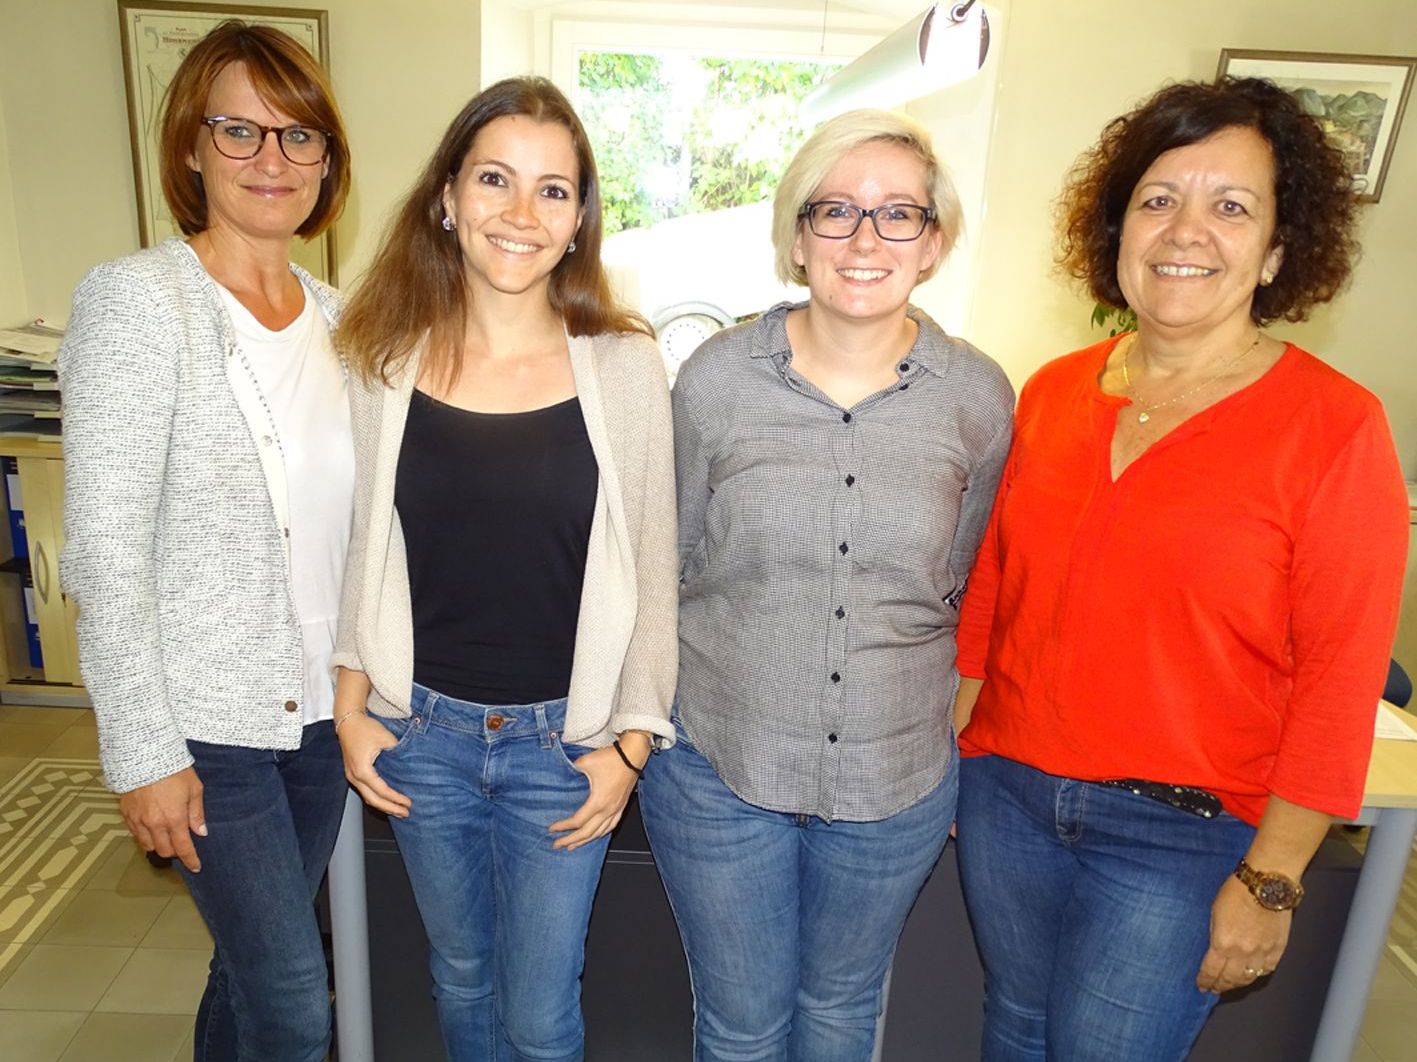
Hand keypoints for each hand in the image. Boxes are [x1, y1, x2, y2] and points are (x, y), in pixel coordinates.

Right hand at [118, 767, 206, 872]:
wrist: (146, 756)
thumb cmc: (174, 770)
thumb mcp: (194, 789)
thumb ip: (197, 813)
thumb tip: (201, 831)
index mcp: (174, 818)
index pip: (183, 848)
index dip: (190, 860)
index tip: (196, 866)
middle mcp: (154, 824)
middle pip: (164, 850)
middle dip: (175, 852)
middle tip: (182, 845)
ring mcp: (138, 820)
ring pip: (148, 845)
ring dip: (159, 845)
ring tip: (166, 836)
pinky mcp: (126, 814)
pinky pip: (135, 834)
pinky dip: (145, 835)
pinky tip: (152, 827)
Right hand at [337, 713, 411, 818]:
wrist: (348, 720)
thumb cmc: (364, 728)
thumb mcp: (385, 738)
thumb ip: (398, 753)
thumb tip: (410, 765)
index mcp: (362, 770)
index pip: (382, 791)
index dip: (396, 799)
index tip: (408, 803)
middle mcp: (354, 776)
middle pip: (373, 800)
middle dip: (390, 808)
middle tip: (405, 813)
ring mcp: (351, 776)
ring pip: (367, 797)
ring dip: (383, 805)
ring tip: (398, 810)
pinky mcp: (353, 773)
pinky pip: (365, 790)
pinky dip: (377, 797)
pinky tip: (387, 799)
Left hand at [549, 738, 645, 850]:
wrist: (633, 754)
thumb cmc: (612, 758)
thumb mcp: (585, 762)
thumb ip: (571, 770)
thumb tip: (564, 775)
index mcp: (598, 802)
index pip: (577, 821)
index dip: (563, 826)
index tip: (551, 828)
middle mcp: (608, 809)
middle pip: (587, 833)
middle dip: (571, 841)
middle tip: (557, 845)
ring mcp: (616, 809)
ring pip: (600, 833)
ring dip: (586, 841)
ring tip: (573, 846)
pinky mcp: (621, 806)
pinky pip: (611, 826)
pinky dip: (601, 834)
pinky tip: (595, 835)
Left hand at [1195, 875, 1291, 992]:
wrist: (1266, 885)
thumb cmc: (1235, 892)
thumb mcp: (1214, 912)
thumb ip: (1215, 934)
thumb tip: (1215, 949)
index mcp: (1222, 944)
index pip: (1211, 971)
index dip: (1205, 981)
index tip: (1201, 986)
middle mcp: (1242, 954)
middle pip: (1230, 979)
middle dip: (1220, 986)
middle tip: (1214, 989)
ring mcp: (1262, 954)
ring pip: (1248, 978)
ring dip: (1238, 984)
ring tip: (1231, 985)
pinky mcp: (1278, 950)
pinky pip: (1267, 970)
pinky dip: (1258, 974)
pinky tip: (1251, 974)